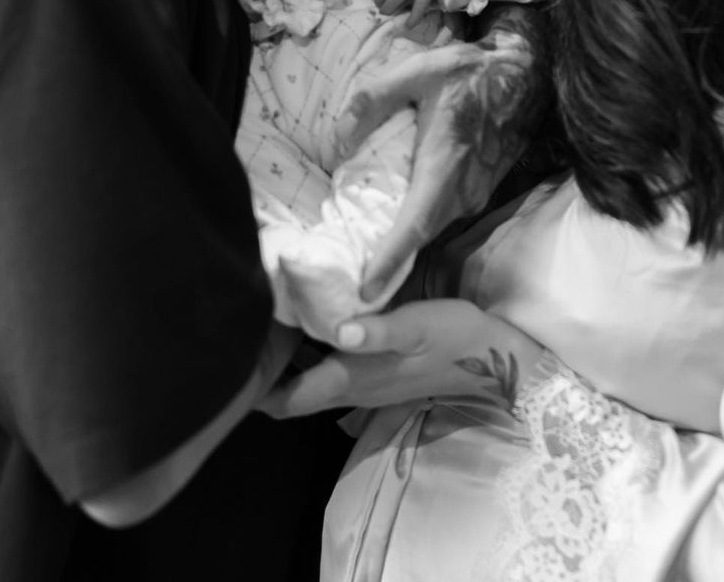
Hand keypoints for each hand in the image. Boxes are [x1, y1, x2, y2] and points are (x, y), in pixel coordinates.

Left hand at [257, 298, 542, 417]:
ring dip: (286, 368)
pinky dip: (311, 357)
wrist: (495, 358)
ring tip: (263, 327)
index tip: (228, 360)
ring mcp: (364, 385)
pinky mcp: (377, 375)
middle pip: (292, 395)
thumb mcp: (418, 325)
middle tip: (237, 335)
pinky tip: (309, 324)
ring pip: (310, 384)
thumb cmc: (454, 336)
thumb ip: (377, 331)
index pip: (288, 399)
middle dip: (262, 377)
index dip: (254, 390)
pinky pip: (331, 372)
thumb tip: (338, 332)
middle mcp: (350, 389)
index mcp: (351, 378)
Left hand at [336, 5, 546, 300]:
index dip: (389, 259)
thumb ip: (371, 101)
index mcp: (444, 164)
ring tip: (365, 257)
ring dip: (403, 243)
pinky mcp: (481, 190)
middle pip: (420, 235)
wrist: (524, 74)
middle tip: (352, 286)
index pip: (414, 224)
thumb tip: (337, 141)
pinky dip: (418, 223)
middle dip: (388, 263)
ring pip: (432, 226)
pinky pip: (444, 215)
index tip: (365, 291)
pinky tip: (396, 219)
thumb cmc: (468, 72)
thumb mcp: (414, 72)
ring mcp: (476, 193)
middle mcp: (463, 189)